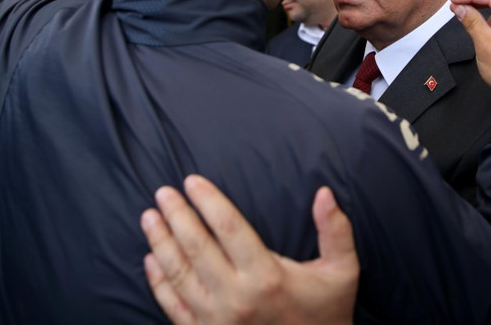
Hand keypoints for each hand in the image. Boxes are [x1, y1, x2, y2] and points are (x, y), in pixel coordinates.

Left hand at [141, 175, 357, 323]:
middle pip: (196, 247)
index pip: (228, 227)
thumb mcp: (341, 272)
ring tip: (149, 217)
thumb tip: (325, 192)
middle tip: (163, 192)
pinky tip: (150, 260)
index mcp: (266, 277)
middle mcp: (235, 297)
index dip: (208, 200)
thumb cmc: (326, 313)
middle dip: (176, 215)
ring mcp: (215, 320)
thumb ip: (336, 231)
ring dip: (160, 243)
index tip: (191, 180)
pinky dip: (158, 282)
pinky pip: (173, 306)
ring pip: (178, 274)